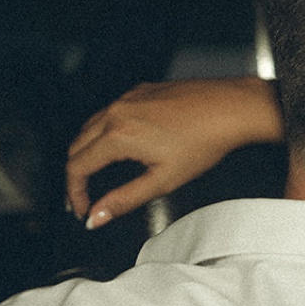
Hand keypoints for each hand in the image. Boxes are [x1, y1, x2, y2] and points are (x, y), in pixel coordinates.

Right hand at [65, 76, 284, 226]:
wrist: (230, 109)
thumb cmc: (204, 140)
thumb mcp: (162, 181)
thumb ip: (123, 200)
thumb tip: (97, 215)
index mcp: (119, 135)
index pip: (76, 167)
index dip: (74, 194)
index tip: (82, 208)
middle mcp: (118, 111)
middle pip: (76, 146)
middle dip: (76, 175)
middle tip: (84, 197)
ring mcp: (129, 97)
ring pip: (89, 126)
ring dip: (86, 151)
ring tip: (96, 175)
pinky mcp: (141, 90)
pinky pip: (109, 111)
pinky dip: (103, 131)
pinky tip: (118, 145)